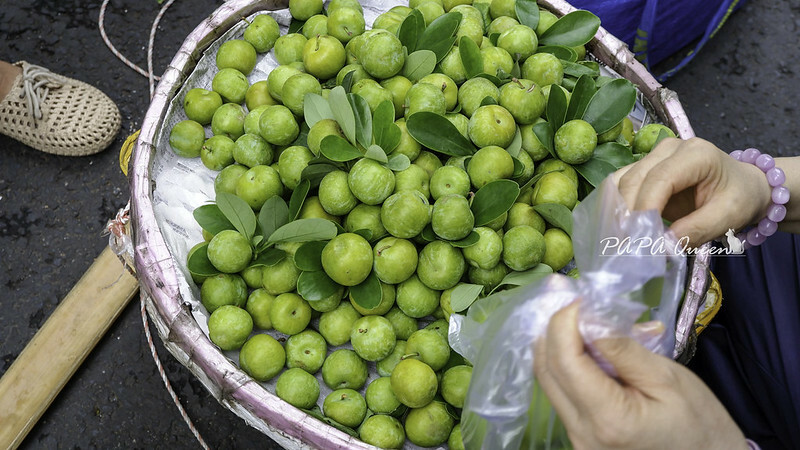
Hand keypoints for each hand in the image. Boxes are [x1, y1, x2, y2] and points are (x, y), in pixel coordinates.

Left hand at [533, 302, 746, 449]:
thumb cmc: (698, 422)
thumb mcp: (667, 378)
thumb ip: (622, 350)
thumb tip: (587, 320)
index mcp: (609, 418)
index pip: (565, 361)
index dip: (564, 323)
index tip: (579, 300)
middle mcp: (582, 432)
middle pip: (547, 370)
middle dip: (554, 330)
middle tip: (574, 304)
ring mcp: (577, 438)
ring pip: (549, 381)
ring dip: (557, 346)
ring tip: (577, 319)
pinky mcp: (579, 436)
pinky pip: (561, 393)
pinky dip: (567, 365)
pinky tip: (584, 346)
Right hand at [614, 137, 771, 246]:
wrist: (742, 186)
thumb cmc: (739, 198)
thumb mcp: (729, 217)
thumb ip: (697, 230)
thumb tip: (663, 244)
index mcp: (696, 154)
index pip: (661, 178)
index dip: (646, 206)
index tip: (640, 237)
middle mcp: (670, 149)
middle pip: (635, 179)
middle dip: (628, 214)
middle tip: (629, 246)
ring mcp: (653, 156)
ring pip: (622, 182)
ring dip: (618, 211)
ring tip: (622, 239)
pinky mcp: (643, 168)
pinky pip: (620, 185)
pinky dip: (616, 206)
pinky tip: (619, 227)